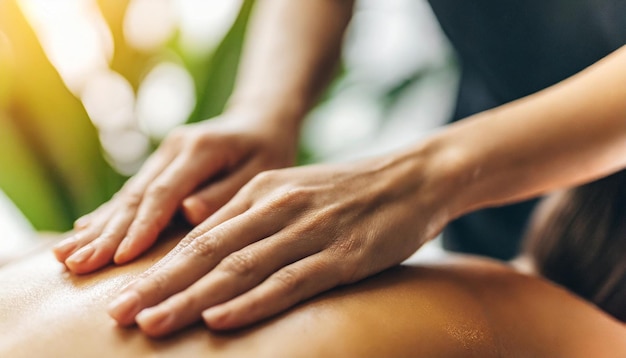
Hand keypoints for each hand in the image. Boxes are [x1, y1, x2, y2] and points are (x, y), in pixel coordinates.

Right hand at [53, 111, 297, 273]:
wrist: (259, 121)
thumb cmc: (268, 150)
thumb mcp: (263, 169)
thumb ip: (226, 191)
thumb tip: (188, 212)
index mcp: (200, 149)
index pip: (164, 192)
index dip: (141, 226)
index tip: (118, 258)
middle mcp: (174, 149)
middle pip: (136, 196)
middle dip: (105, 233)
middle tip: (76, 265)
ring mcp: (163, 156)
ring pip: (126, 196)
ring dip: (96, 227)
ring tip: (64, 255)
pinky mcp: (160, 165)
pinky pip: (131, 193)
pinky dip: (106, 215)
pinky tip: (82, 230)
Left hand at [107, 153, 448, 336]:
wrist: (414, 177)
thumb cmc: (352, 191)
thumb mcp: (295, 193)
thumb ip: (256, 218)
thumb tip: (216, 254)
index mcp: (262, 191)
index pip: (200, 235)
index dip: (160, 267)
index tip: (124, 294)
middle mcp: (277, 207)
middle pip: (208, 252)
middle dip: (159, 285)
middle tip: (118, 315)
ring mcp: (309, 231)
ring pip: (240, 268)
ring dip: (192, 298)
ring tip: (152, 323)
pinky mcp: (342, 255)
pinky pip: (290, 280)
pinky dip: (252, 300)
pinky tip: (221, 318)